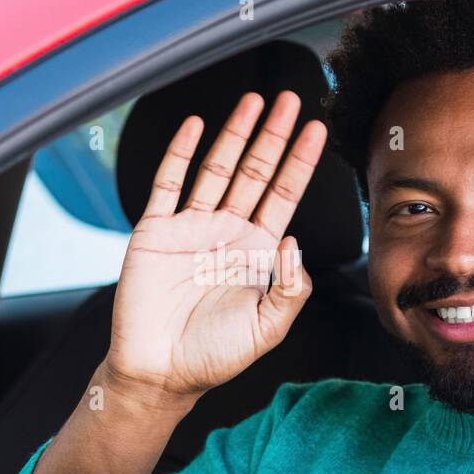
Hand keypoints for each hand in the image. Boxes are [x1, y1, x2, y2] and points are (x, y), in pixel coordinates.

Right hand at [104, 90, 325, 405]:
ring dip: (235, 134)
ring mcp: (191, 228)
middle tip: (291, 101)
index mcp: (256, 253)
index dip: (301, 163)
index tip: (317, 130)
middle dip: (274, 136)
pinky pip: (169, 184)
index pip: (284, 195)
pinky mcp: (156, 231)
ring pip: (217, 169)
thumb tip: (294, 241)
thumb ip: (290, 289)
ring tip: (252, 102)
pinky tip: (195, 127)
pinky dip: (181, 153)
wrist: (158, 373)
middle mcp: (226, 233)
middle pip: (255, 172)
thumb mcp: (267, 329)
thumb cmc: (212, 357)